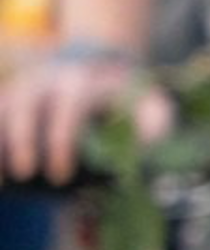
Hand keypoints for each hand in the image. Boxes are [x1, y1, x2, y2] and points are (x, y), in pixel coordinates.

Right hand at [0, 50, 162, 185]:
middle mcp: (46, 80)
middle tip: (25, 175)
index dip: (61, 141)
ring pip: (1, 109)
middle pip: (25, 105)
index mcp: (82, 82)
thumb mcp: (149, 102)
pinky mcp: (8, 98)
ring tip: (1, 182)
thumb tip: (147, 151)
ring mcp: (22, 87)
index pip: (68, 108)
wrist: (97, 66)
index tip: (60, 175)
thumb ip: (155, 123)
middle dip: (22, 140)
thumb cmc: (126, 96)